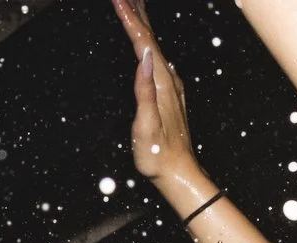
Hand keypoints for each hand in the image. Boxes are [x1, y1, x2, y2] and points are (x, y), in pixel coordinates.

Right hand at [114, 2, 203, 187]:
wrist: (178, 172)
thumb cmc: (158, 154)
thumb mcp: (146, 125)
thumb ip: (144, 90)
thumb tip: (143, 58)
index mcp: (161, 83)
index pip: (143, 43)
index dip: (130, 19)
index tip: (118, 0)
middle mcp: (169, 80)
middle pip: (151, 38)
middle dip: (136, 13)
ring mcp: (171, 85)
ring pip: (154, 46)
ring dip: (143, 24)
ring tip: (133, 6)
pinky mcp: (169, 93)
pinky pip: (156, 58)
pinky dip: (147, 43)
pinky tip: (145, 42)